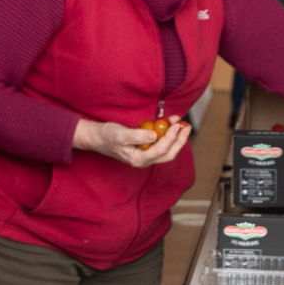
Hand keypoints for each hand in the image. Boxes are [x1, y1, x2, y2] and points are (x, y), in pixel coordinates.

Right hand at [73, 117, 190, 167]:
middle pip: (168, 154)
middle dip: (179, 141)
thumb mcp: (120, 134)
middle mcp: (144, 160)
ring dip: (177, 138)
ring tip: (183, 124)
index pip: (160, 150)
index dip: (171, 138)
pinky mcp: (147, 149)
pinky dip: (169, 134)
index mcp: (138, 159)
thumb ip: (137, 136)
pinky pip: (162, 144)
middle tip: (186, 126)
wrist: (97, 138)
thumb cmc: (106, 136)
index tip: (177, 125)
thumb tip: (154, 135)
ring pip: (167, 150)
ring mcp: (146, 155)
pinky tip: (173, 124)